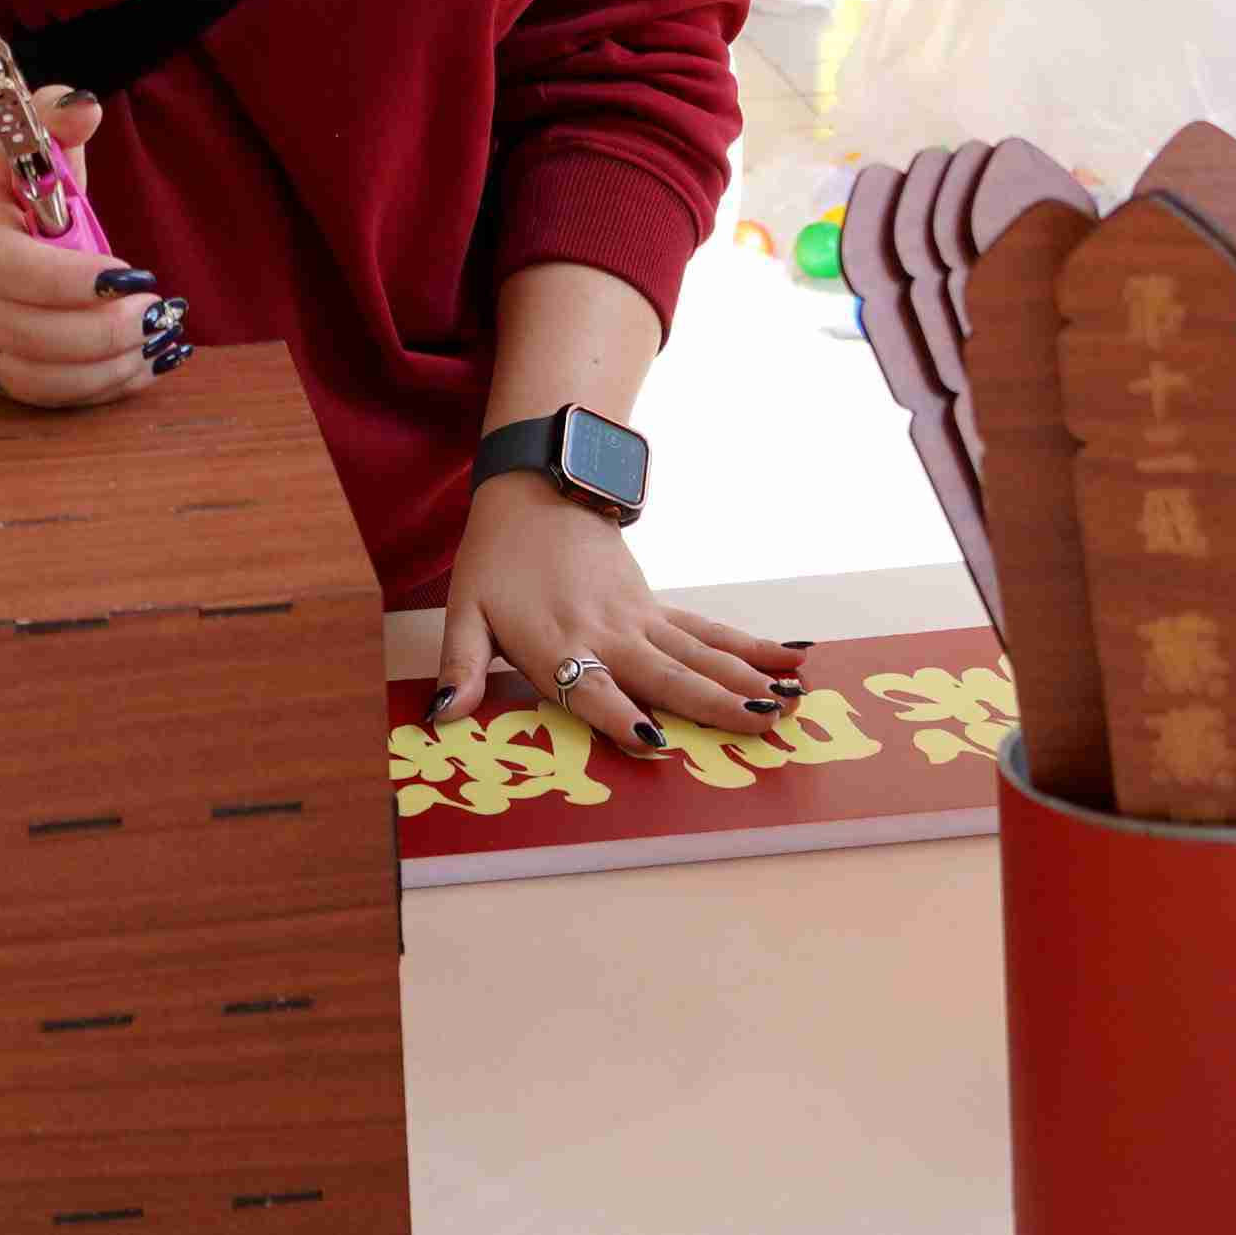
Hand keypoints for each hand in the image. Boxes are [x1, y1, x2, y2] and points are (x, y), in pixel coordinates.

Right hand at [0, 88, 180, 403]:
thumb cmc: (7, 184)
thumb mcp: (26, 142)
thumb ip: (55, 119)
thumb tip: (86, 109)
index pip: (6, 268)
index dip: (69, 281)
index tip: (131, 275)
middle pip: (22, 331)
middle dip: (99, 330)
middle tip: (154, 312)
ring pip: (31, 375)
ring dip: (103, 366)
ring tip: (155, 340)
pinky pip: (40, 395)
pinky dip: (96, 388)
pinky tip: (141, 366)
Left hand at [427, 474, 803, 759]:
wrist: (535, 490)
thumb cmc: (494, 560)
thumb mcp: (463, 612)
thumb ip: (460, 667)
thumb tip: (444, 715)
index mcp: (558, 645)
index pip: (592, 692)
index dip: (620, 718)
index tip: (655, 744)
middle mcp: (608, 635)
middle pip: (667, 676)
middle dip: (716, 704)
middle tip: (762, 724)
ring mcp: (639, 619)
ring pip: (700, 655)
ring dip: (748, 679)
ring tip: (791, 701)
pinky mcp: (655, 606)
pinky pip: (707, 631)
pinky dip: (749, 646)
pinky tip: (790, 659)